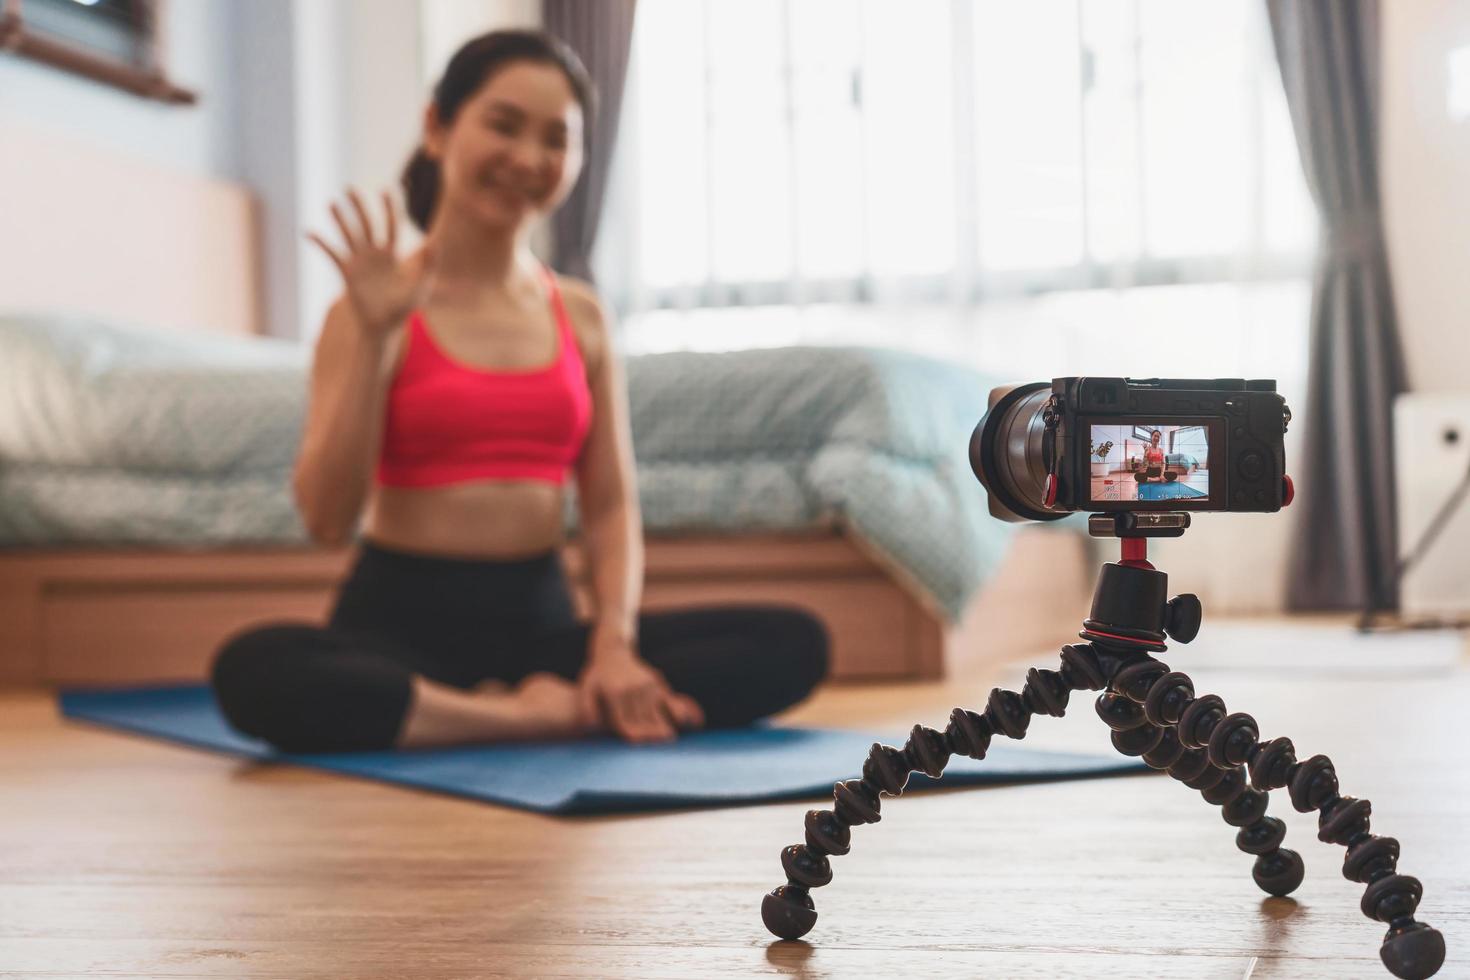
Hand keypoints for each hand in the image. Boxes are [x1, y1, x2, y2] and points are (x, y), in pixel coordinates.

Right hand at [307, 188, 432, 340]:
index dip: (390, 208)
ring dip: (340, 220)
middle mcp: (374, 254)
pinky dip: (322, 243)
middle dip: (359, 207)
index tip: (386, 189)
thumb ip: (429, 263)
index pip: (392, 225)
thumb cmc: (403, 308)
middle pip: (366, 224)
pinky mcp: (347, 273)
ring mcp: (359, 262)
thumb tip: (435, 240)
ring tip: (331, 203)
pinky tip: (309, 233)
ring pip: (349, 235)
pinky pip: (333, 254)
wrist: (383, 326)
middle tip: (350, 189)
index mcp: (393, 254)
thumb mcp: (420, 285)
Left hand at [577, 646, 703, 742]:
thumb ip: (587, 706)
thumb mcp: (586, 687)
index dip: (633, 733)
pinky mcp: (658, 682)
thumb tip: (590, 723)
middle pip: (643, 719)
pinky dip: (683, 710)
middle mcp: (633, 689)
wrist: (613, 651)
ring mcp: (647, 685)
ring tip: (669, 740)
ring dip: (664, 726)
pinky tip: (696, 721)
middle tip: (660, 749)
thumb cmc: (597, 675)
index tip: (641, 743)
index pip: (625, 720)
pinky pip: (671, 699)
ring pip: (657, 711)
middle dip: (651, 734)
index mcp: (615, 694)